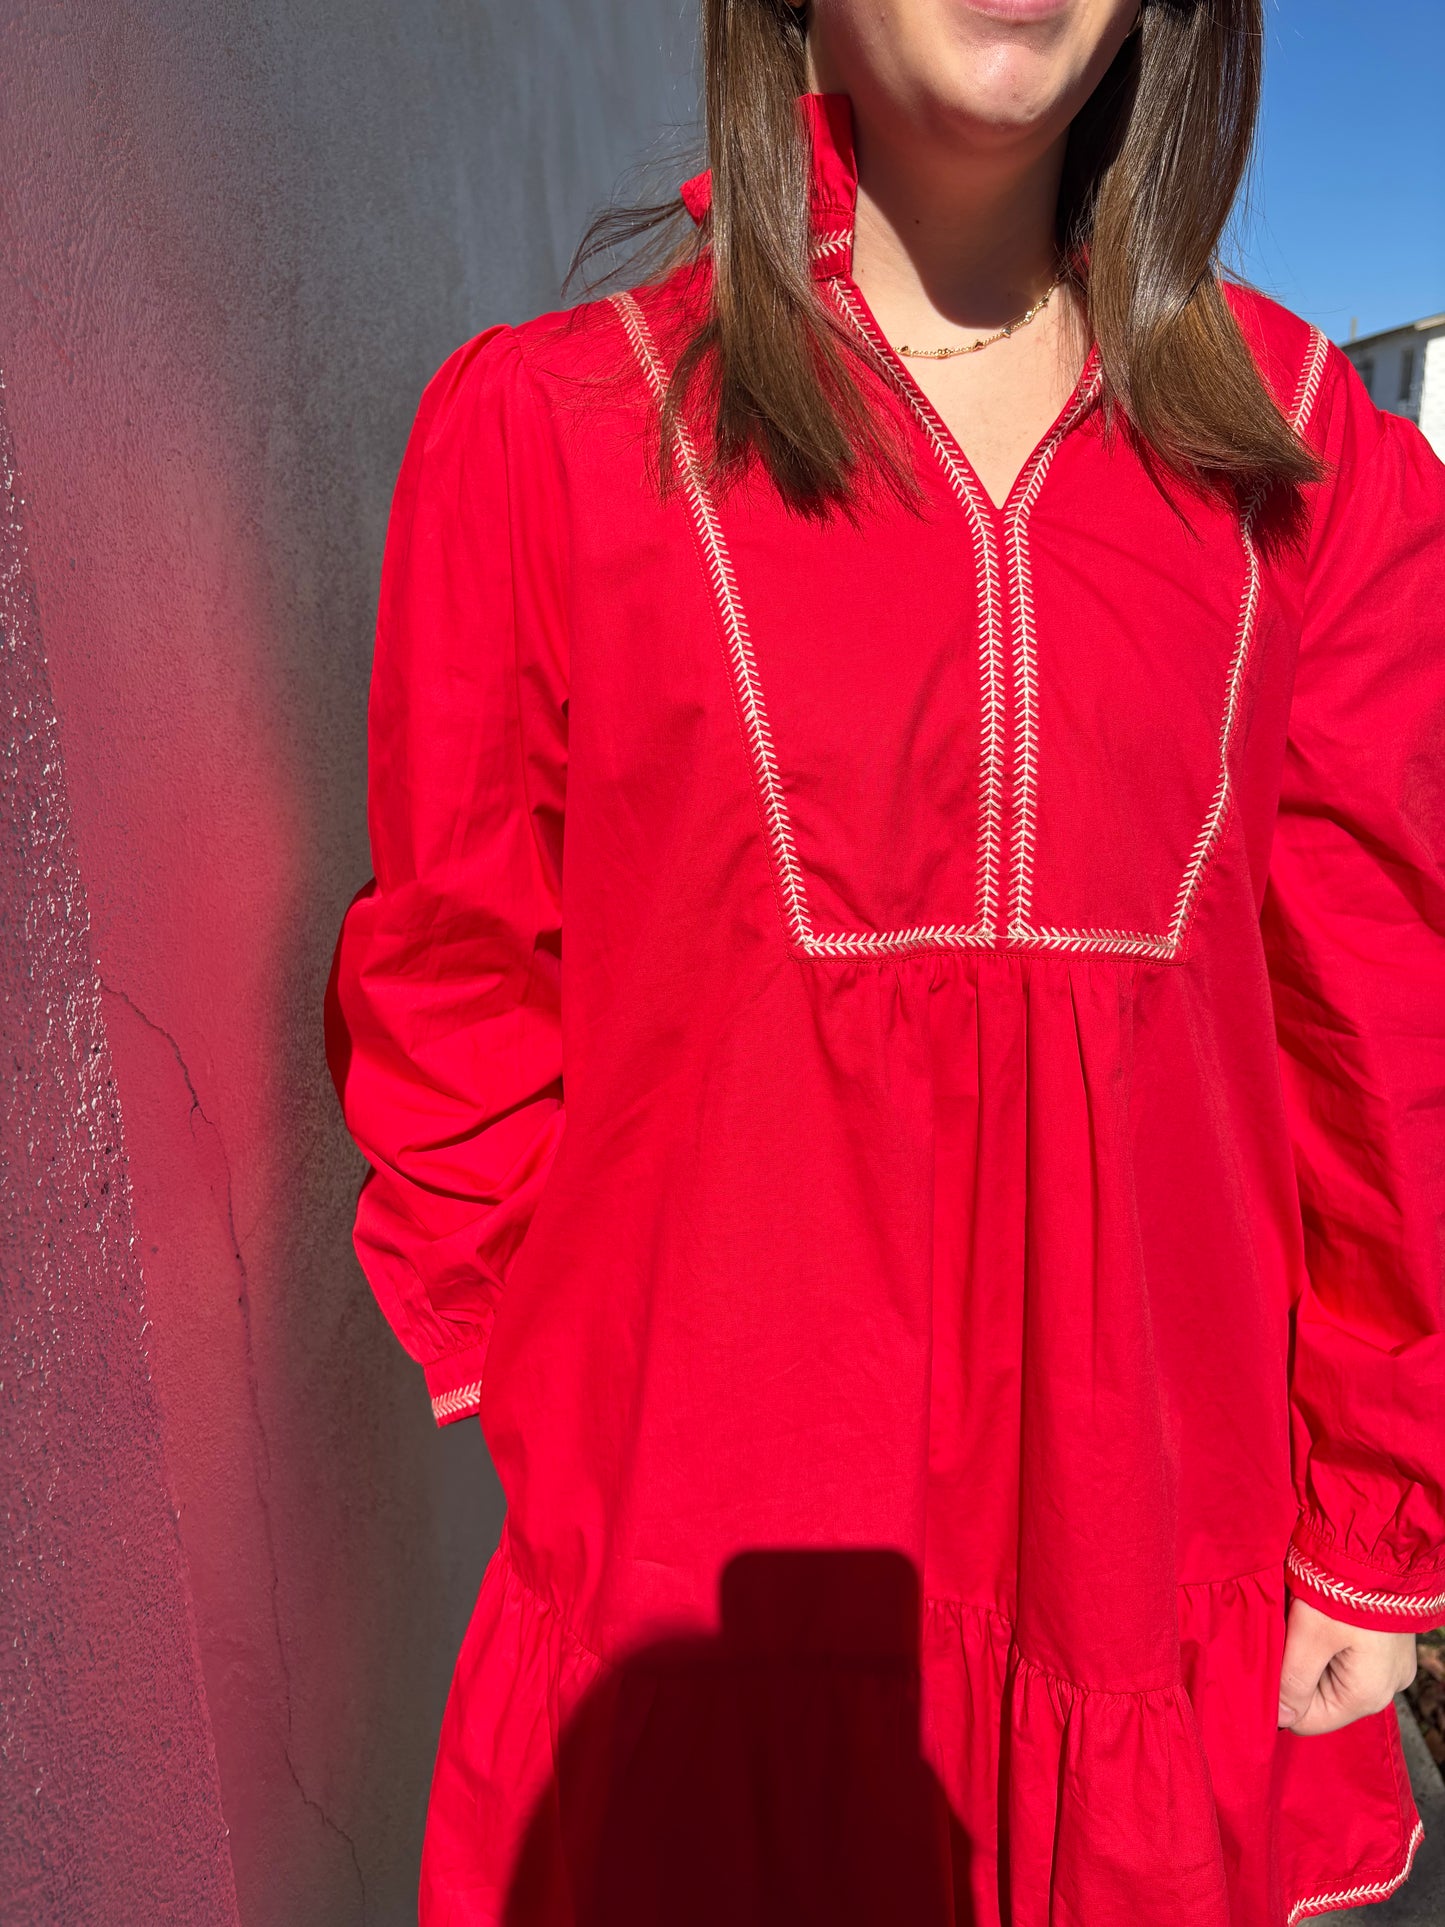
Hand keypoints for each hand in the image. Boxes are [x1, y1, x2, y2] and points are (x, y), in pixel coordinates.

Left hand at [1277, 1597, 1417, 1735]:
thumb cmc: (1344, 1591)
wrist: (1382, 1548)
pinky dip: (1328, 1641)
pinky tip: (1321, 1616)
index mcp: (1365, 1697)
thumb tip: (1279, 1719)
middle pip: (1321, 1698)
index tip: (1267, 1662)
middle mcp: (1384, 1690)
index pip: (1307, 1721)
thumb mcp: (1309, 1635)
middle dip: (1296, 1670)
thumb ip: (1292, 1681)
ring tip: (1303, 1620)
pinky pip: (1349, 1657)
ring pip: (1332, 1675)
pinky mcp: (1388, 1648)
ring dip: (1311, 1654)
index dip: (1280, 1697)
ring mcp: (1389, 1669)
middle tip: (1287, 1633)